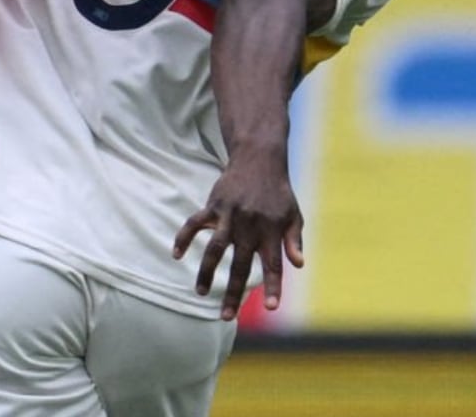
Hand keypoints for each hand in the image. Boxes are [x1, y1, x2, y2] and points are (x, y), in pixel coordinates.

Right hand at [173, 154, 304, 320]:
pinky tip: (176, 254)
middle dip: (232, 292)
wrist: (259, 158)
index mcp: (272, 230)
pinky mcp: (214, 205)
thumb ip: (294, 240)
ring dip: (205, 271)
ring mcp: (230, 215)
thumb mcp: (293, 214)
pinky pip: (195, 223)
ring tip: (199, 292)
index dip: (274, 286)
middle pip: (240, 264)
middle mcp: (250, 225)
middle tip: (225, 316)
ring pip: (214, 248)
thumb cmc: (278, 192)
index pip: (273, 264)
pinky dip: (184, 237)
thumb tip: (298, 265)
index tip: (272, 308)